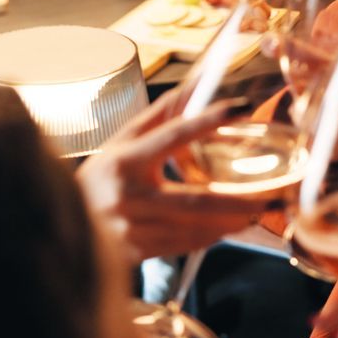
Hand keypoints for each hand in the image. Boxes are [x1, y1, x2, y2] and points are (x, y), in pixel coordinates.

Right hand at [76, 90, 270, 262]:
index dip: (208, 120)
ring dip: (232, 221)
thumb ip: (160, 117)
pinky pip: (185, 245)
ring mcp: (132, 228)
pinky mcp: (138, 252)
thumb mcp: (122, 141)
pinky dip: (212, 235)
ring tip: (261, 210)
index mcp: (125, 160)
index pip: (173, 135)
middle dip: (239, 201)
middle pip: (195, 201)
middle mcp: (128, 196)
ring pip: (194, 229)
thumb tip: (196, 86)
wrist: (64, 223)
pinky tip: (231, 226)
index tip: (240, 108)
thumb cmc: (101, 177)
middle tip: (273, 196)